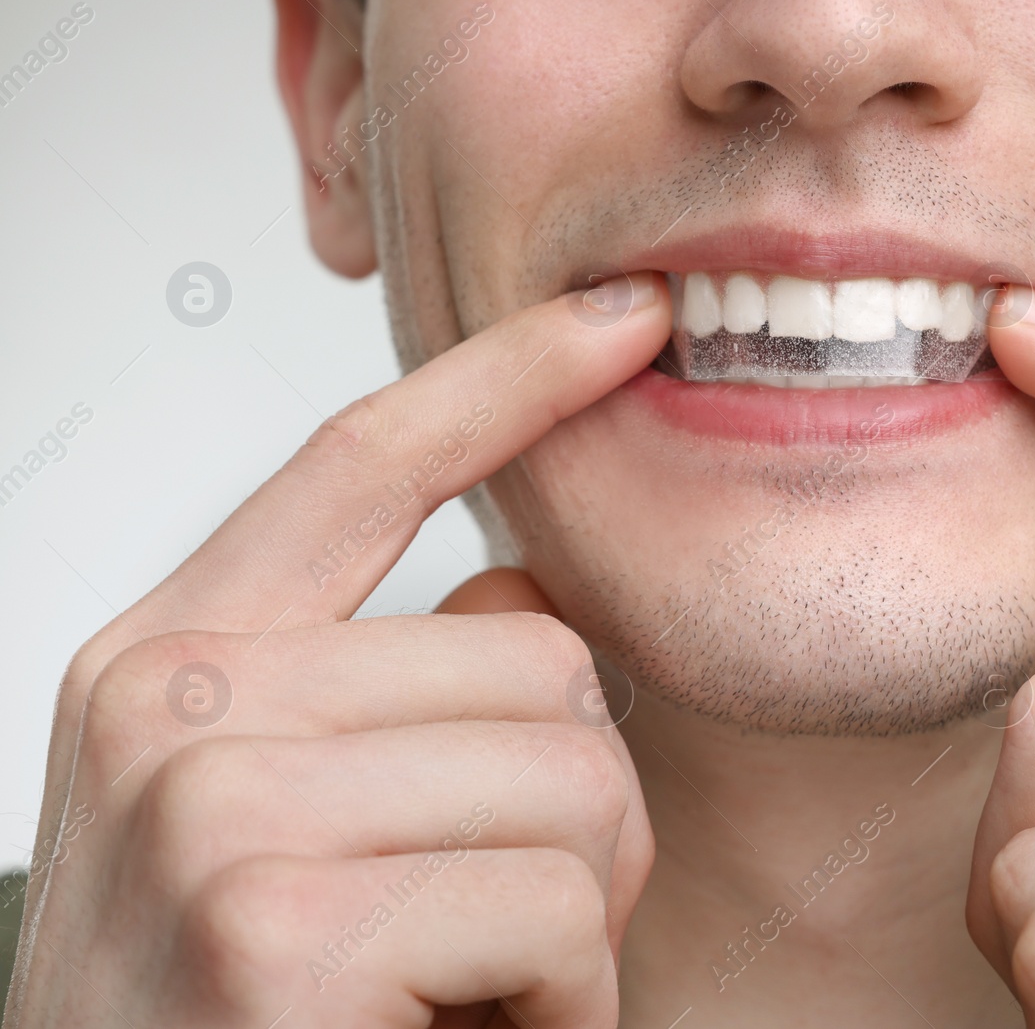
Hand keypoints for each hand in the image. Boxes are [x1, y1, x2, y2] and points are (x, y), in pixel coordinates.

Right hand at [8, 275, 668, 1027]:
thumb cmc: (227, 1024)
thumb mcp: (270, 829)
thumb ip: (387, 691)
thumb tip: (520, 588)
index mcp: (167, 660)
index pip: (362, 462)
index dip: (511, 376)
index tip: (625, 318)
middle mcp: (172, 705)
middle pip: (543, 653)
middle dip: (575, 811)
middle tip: (486, 931)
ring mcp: (217, 807)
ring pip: (578, 774)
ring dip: (574, 917)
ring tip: (464, 991)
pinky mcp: (285, 929)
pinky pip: (563, 909)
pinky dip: (565, 1005)